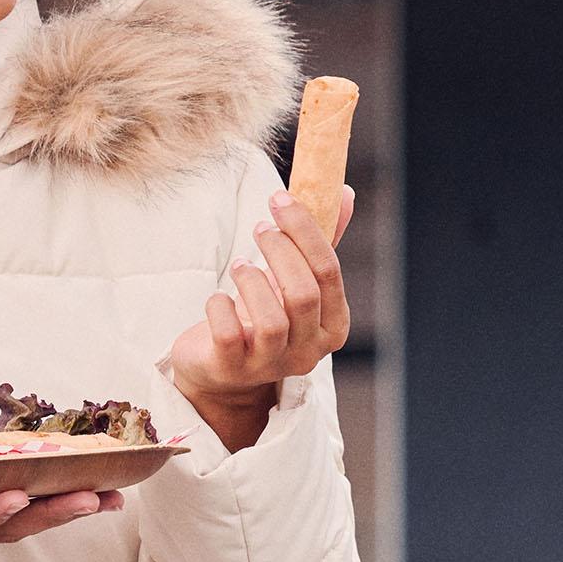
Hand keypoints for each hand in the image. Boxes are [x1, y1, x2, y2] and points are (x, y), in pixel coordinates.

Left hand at [166, 184, 354, 437]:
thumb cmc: (263, 314)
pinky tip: (219, 298)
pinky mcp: (232, 369)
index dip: (304, 230)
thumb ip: (319, 242)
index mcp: (334, 326)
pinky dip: (220, 307)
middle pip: (303, 294)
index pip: (329, 272)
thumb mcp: (294, 279)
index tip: (280, 199)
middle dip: (278, 251)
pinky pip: (228, 334)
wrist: (220, 367)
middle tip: (259, 228)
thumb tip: (343, 192)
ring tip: (240, 265)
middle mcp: (309, 352)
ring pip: (271, 320)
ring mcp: (271, 365)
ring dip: (251, 280)